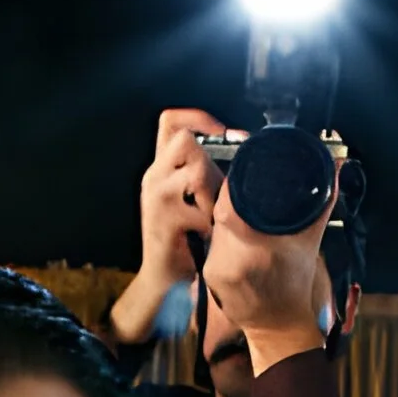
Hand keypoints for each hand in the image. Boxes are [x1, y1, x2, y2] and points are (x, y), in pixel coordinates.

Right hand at [108, 109, 228, 344]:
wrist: (163, 278)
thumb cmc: (184, 238)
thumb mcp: (194, 197)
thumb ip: (208, 173)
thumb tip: (243, 151)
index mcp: (161, 167)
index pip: (171, 120)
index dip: (198, 118)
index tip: (223, 134)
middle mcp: (154, 177)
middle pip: (185, 141)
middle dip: (209, 162)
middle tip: (215, 191)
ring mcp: (157, 198)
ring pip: (195, 171)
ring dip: (211, 193)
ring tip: (210, 216)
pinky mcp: (164, 220)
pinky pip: (199, 209)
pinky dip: (210, 222)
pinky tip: (207, 234)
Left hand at [202, 157, 338, 375]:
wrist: (279, 328)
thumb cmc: (297, 286)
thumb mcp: (311, 244)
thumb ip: (321, 205)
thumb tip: (334, 170)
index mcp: (256, 250)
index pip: (229, 206)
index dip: (235, 188)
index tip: (246, 179)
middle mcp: (230, 261)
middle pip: (221, 215)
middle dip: (235, 203)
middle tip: (251, 196)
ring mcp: (216, 270)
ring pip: (216, 229)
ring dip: (228, 220)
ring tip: (247, 217)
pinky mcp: (208, 276)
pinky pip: (214, 245)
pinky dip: (224, 238)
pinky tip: (236, 237)